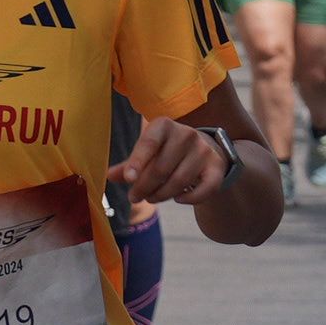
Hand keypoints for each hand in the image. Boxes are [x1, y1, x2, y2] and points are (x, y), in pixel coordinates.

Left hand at [116, 110, 241, 209]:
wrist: (204, 148)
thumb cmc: (166, 150)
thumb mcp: (147, 152)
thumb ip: (128, 164)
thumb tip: (108, 176)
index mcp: (163, 125)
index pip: (148, 143)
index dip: (137, 162)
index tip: (128, 179)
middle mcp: (186, 134)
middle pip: (162, 168)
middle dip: (144, 187)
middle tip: (134, 197)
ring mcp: (204, 150)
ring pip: (180, 180)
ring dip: (161, 195)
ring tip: (151, 199)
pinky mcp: (218, 166)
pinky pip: (204, 189)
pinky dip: (190, 199)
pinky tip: (178, 199)